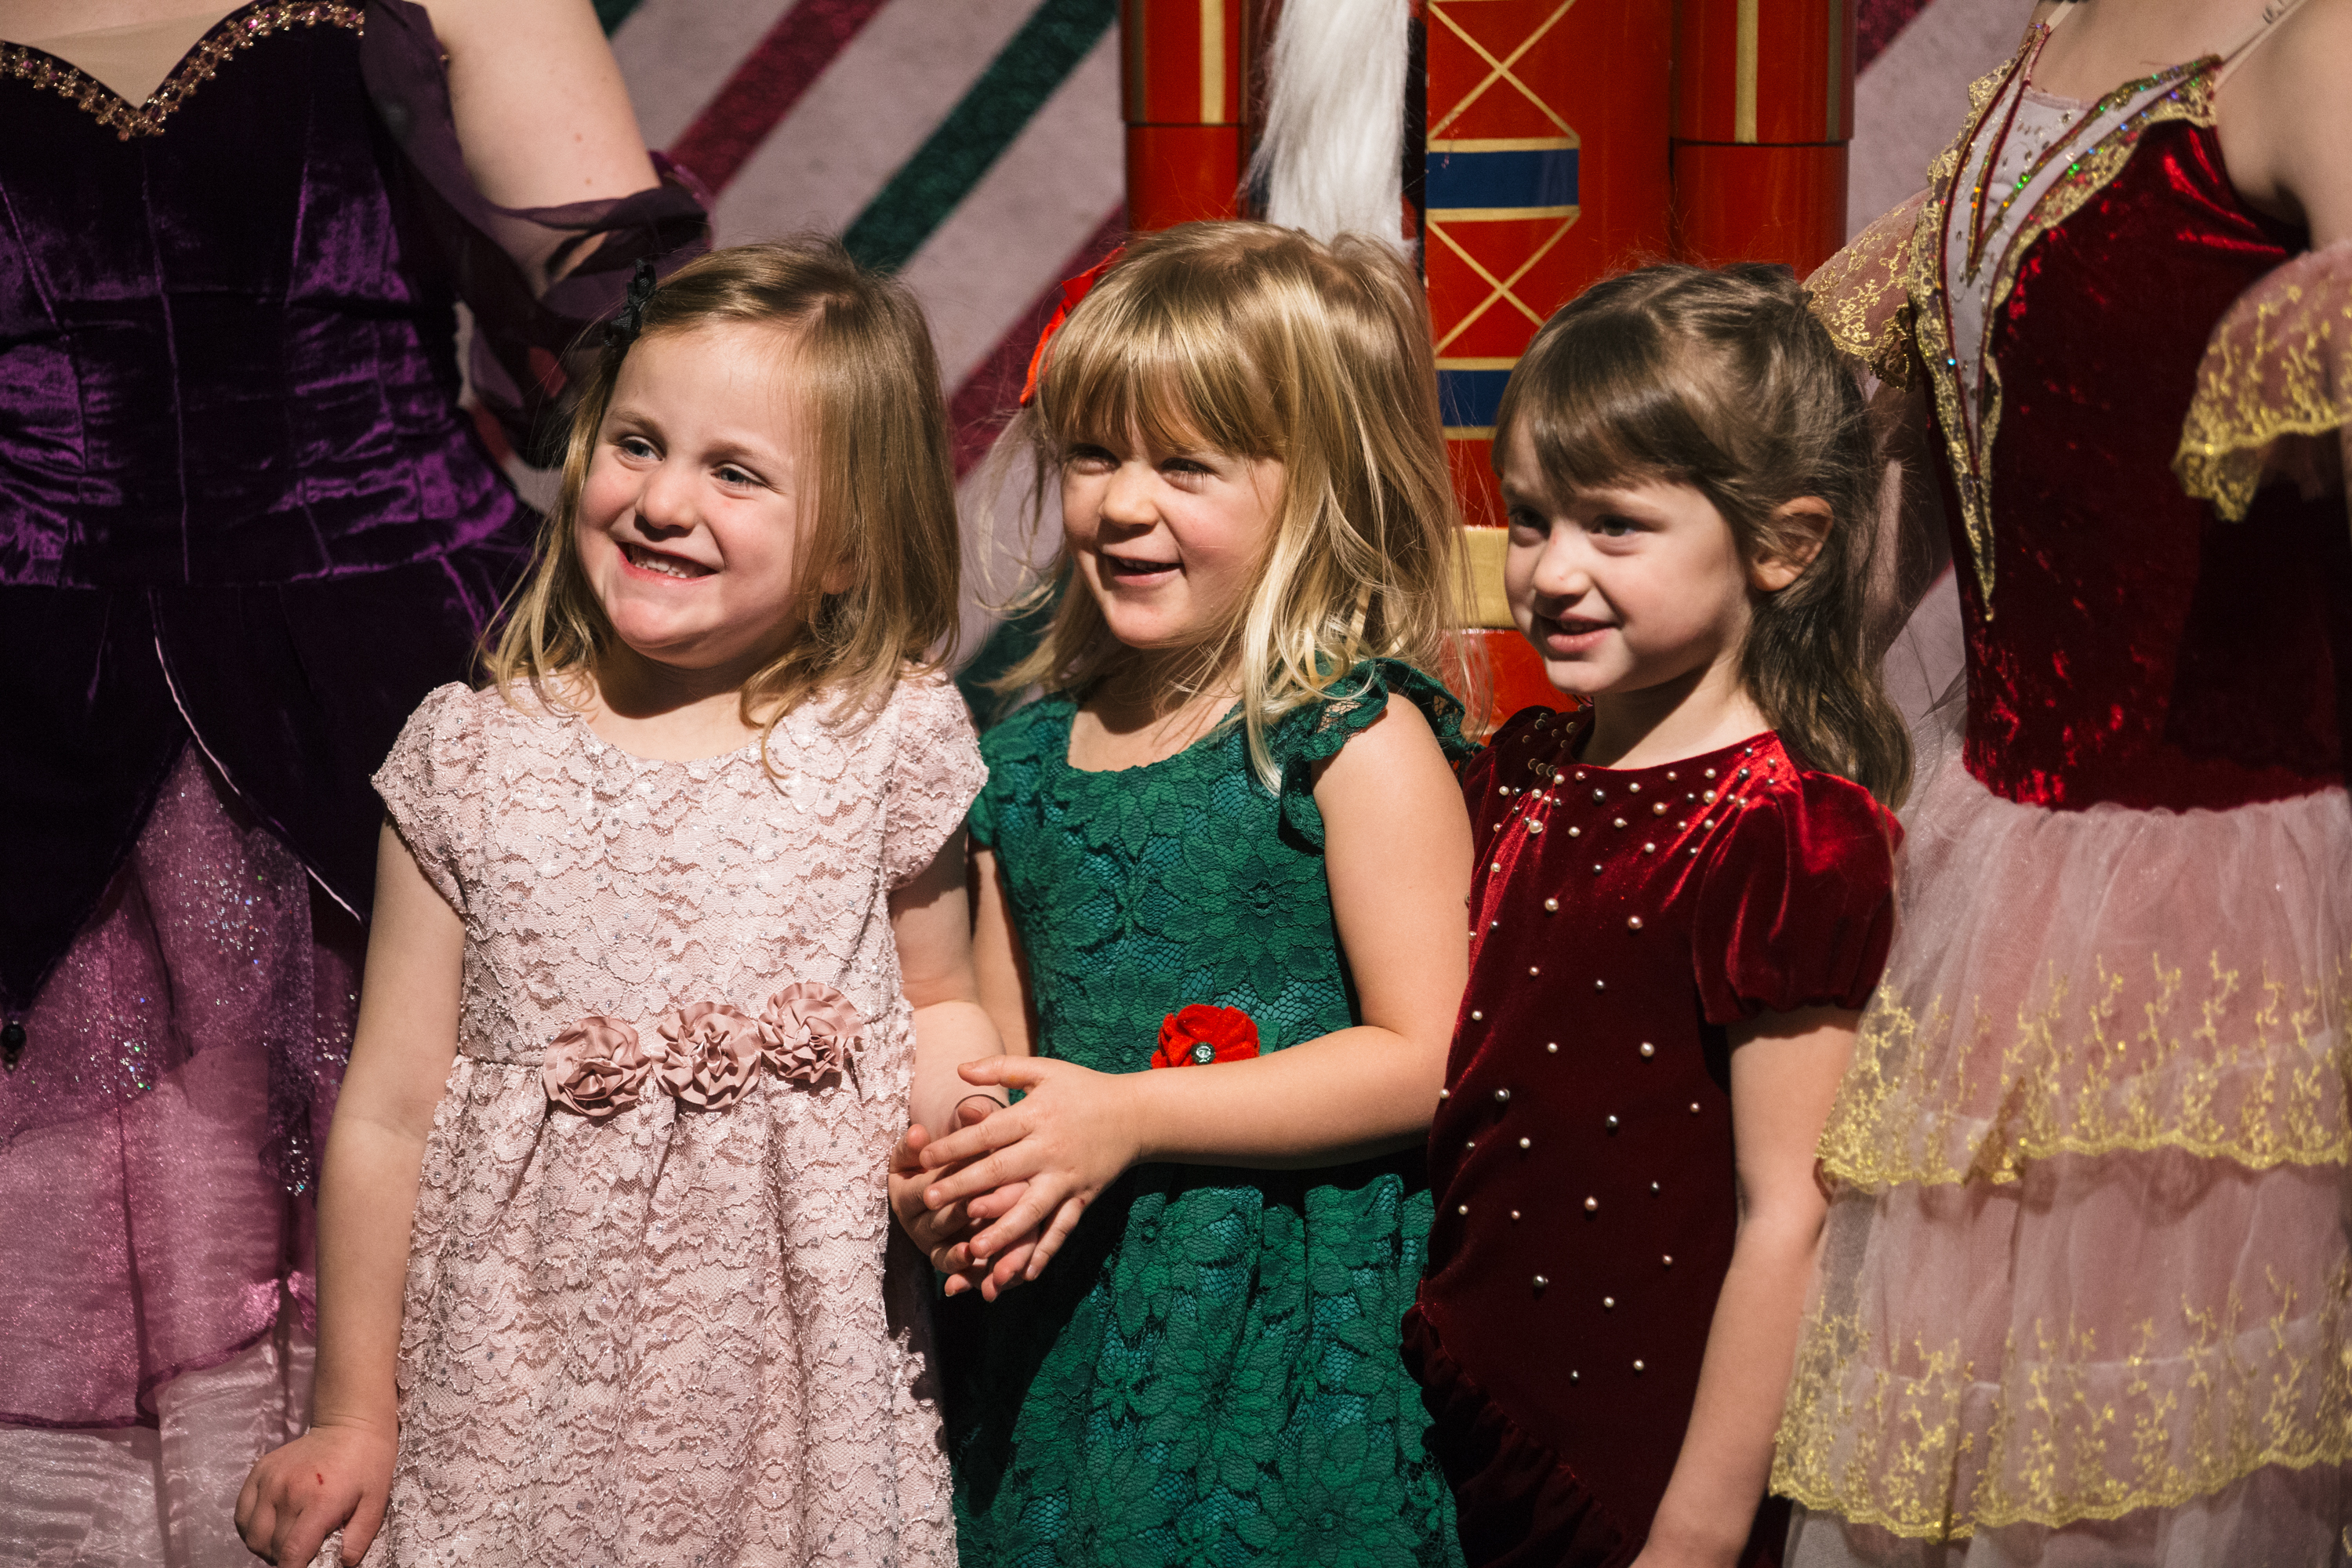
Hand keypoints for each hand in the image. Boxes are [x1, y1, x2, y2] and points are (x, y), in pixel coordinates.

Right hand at [235, 1420, 394, 1564]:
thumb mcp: (375, 1503)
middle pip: (271, 1547)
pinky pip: (242, 1514)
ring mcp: (270, 1480)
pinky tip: (274, 1524)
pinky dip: (253, 1527)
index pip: (292, 1553)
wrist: (351, 1424)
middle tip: (303, 1550)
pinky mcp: (259, 1471)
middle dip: (285, 1558)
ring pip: (253, 1536)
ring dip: (267, 1546)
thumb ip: (358, 1539)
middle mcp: (288, 1491)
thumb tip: (341, 1564)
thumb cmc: (367, 1464)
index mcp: (320, 1502)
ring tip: (288, 1538)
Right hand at [890, 1097, 1032, 1294]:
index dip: (947, 1188)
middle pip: (939, 1224)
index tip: (970, 1187)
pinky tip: (989, 1289)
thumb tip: (921, 1130)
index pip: (925, 1191)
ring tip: (980, 1257)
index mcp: (905, 1192)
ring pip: (947, 1256)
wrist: (956, 1175)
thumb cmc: (954, 1151)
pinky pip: (961, 1276)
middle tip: (994, 1217)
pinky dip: (972, 1282)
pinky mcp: (950, 1263)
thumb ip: (944, 1131)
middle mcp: (915, 1223)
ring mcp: (931, 1246)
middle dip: (965, 1220)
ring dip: (964, 1259)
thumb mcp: (951, 1138)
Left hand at [916, 1056, 1141, 1280]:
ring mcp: (1068, 1177)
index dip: (955, 1146)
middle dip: (964, 1187)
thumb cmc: (1084, 1089)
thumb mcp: (1045, 1070)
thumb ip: (1002, 1067)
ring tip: (973, 1248)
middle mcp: (1050, 1149)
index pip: (988, 1133)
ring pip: (1031, 1209)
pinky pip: (1062, 1228)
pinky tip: (1024, 1273)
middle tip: (930, 1203)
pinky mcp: (1083, 1197)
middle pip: (1001, 1171)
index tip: (924, 1160)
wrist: (1137, 1114)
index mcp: (1036, 1116)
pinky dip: (1045, 1251)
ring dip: (1002, 1230)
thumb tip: (959, 1068)